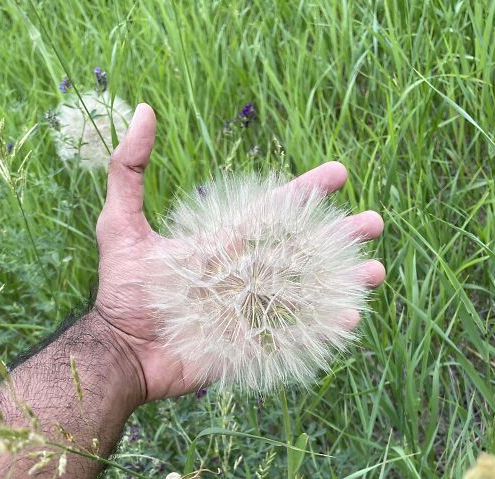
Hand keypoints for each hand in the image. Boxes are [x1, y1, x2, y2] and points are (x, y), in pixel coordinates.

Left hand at [94, 103, 385, 400]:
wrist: (118, 354)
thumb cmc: (122, 293)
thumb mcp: (121, 227)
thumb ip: (130, 172)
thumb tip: (145, 110)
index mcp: (221, 246)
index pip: (272, 213)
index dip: (305, 192)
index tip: (339, 173)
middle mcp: (242, 275)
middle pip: (300, 250)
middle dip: (337, 236)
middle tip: (375, 223)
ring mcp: (249, 310)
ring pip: (304, 291)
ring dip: (341, 281)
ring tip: (376, 272)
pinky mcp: (248, 344)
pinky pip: (291, 334)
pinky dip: (320, 328)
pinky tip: (349, 319)